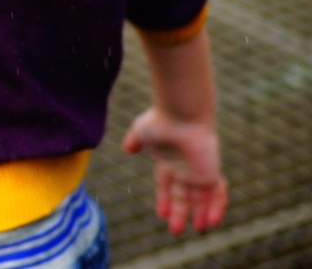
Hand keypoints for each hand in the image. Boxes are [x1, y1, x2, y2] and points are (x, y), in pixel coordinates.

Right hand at [122, 107, 227, 234]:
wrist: (181, 114)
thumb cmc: (160, 121)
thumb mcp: (140, 132)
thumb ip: (134, 141)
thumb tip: (127, 149)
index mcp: (168, 160)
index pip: (167, 185)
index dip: (165, 200)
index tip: (162, 215)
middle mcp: (184, 168)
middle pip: (184, 195)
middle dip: (180, 213)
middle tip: (176, 231)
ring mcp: (198, 170)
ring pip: (202, 198)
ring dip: (200, 214)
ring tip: (198, 229)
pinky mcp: (211, 171)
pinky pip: (218, 193)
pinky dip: (217, 207)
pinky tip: (212, 220)